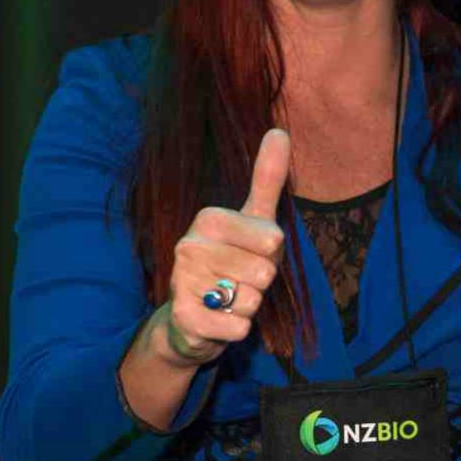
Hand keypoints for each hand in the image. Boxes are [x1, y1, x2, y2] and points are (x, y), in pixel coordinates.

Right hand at [155, 129, 289, 366]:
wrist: (195, 317)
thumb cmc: (233, 261)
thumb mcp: (254, 218)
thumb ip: (267, 178)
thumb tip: (279, 131)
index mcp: (209, 218)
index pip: (272, 239)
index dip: (270, 254)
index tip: (251, 253)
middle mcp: (188, 245)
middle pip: (265, 272)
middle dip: (261, 283)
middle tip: (239, 279)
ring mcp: (181, 282)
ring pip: (252, 301)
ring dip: (249, 306)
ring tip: (229, 298)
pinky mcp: (184, 317)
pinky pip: (238, 328)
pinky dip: (238, 329)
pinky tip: (220, 321)